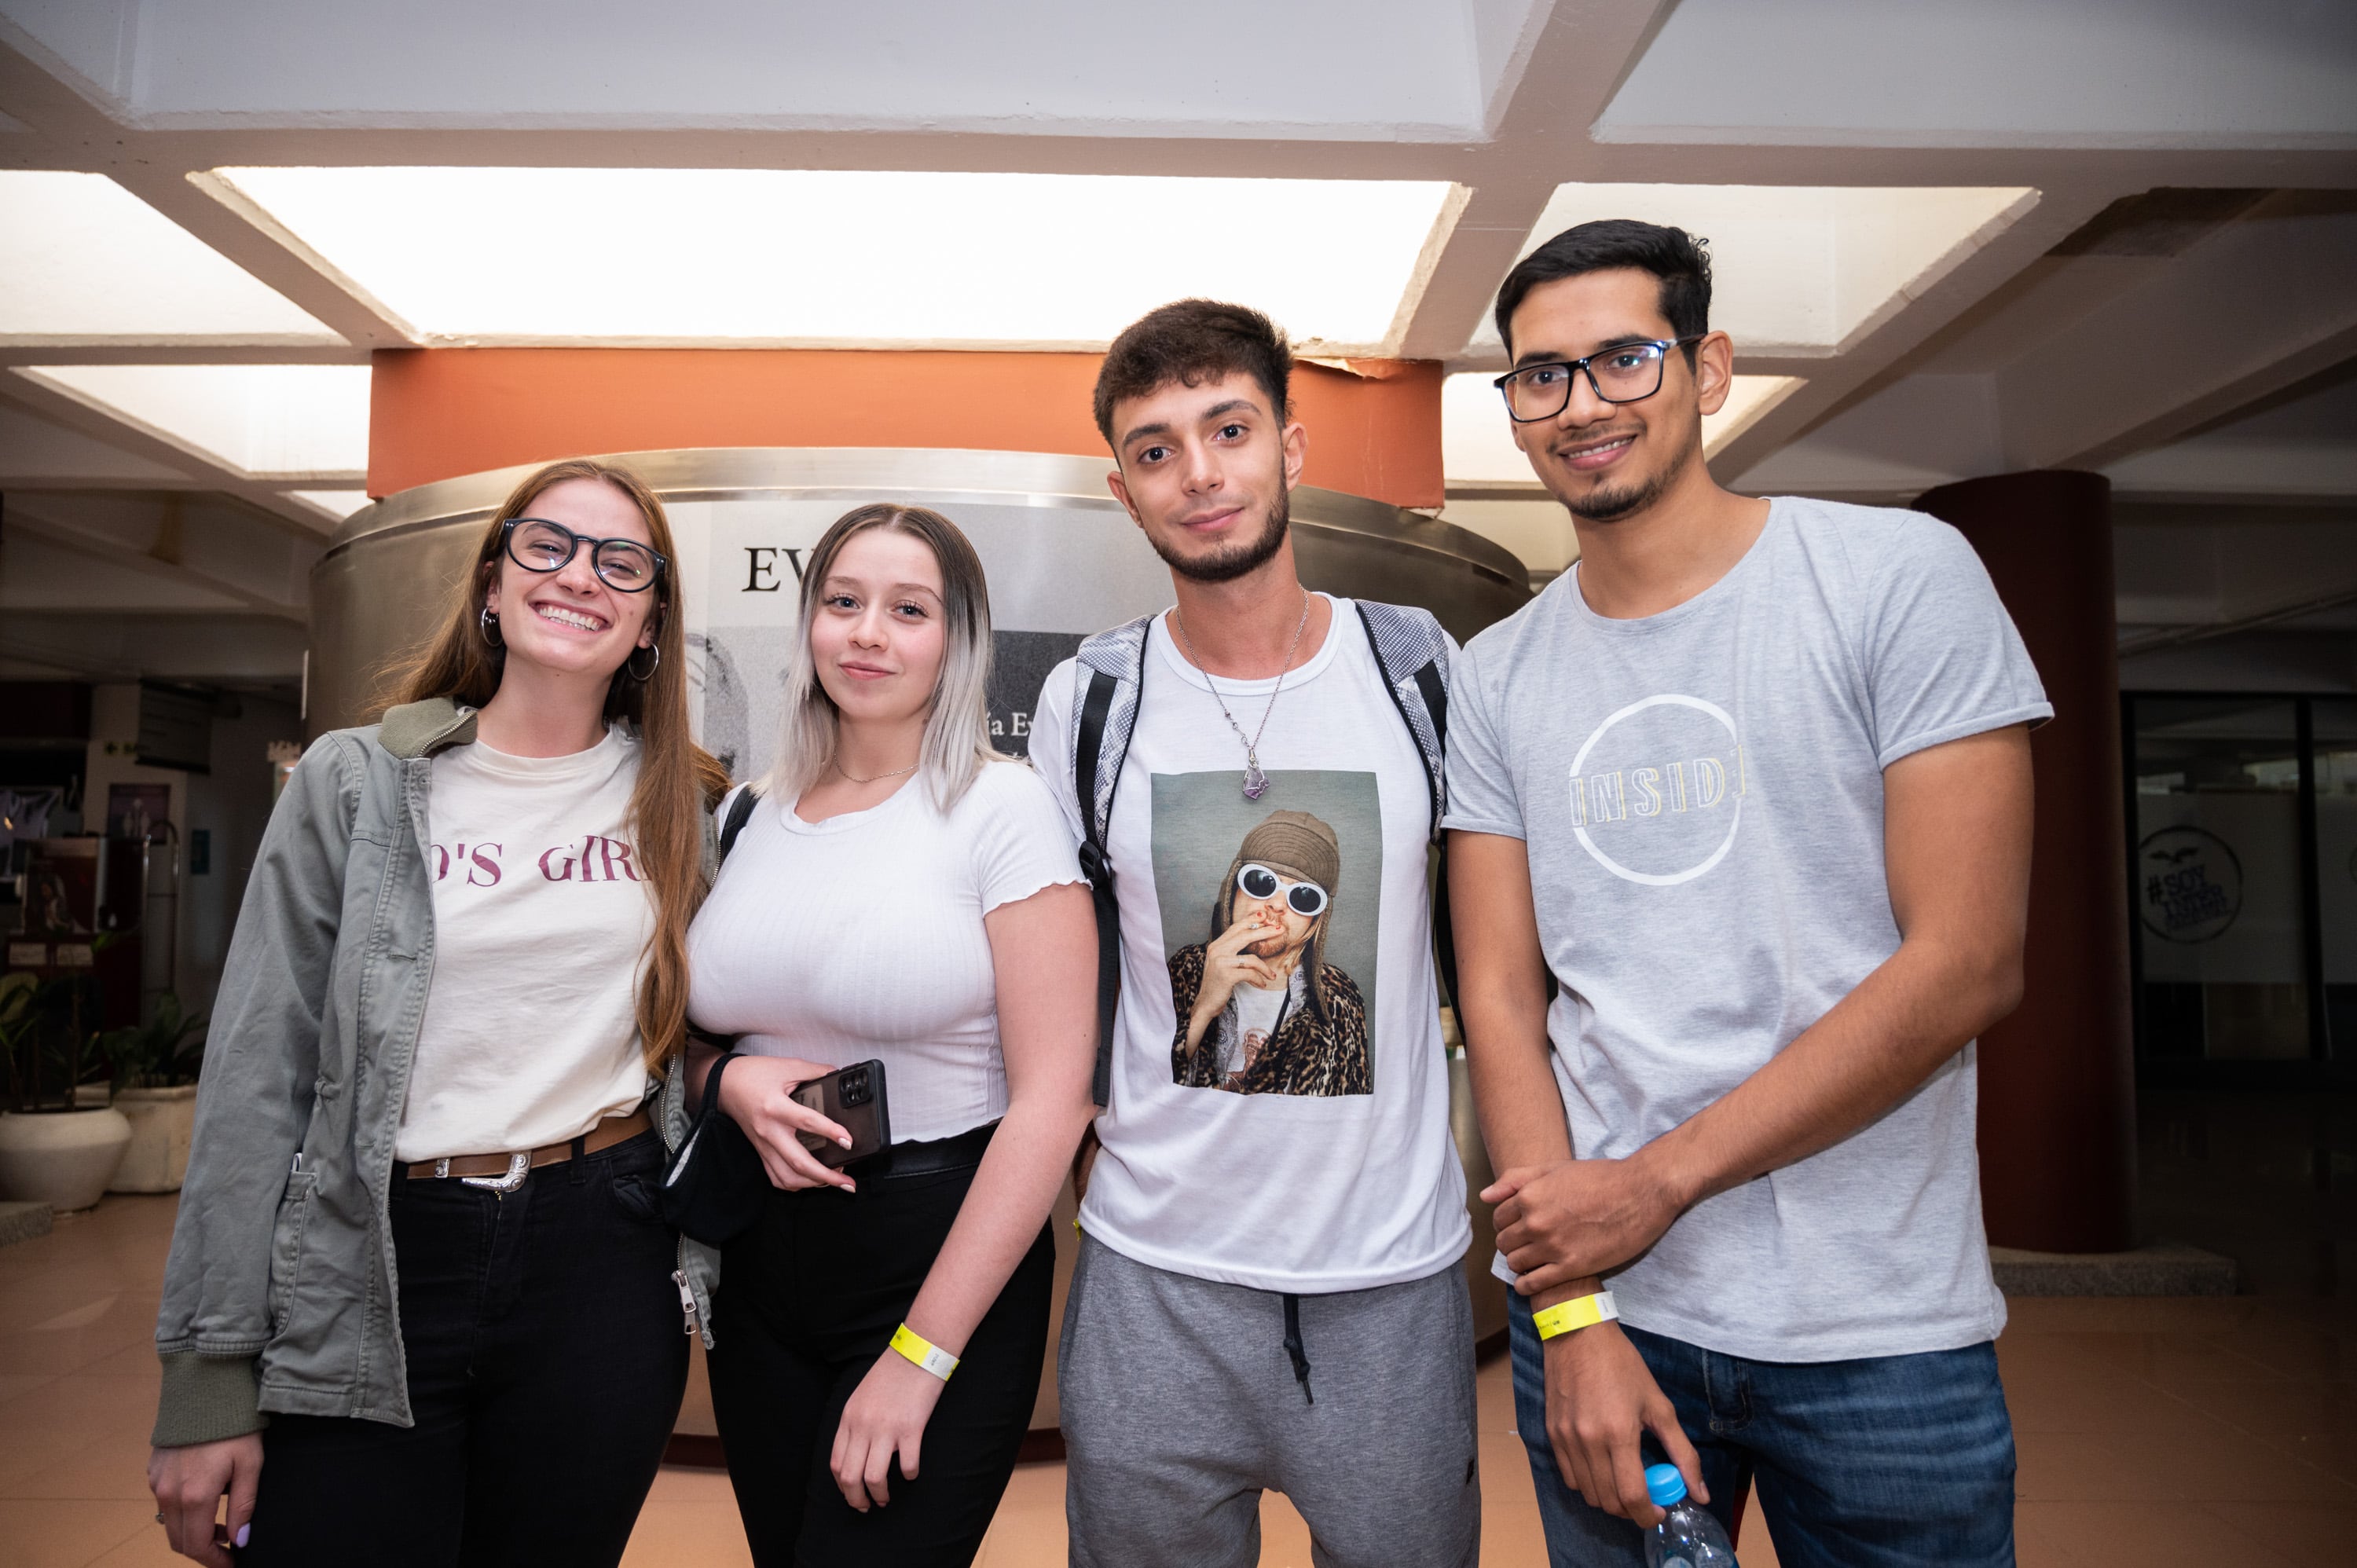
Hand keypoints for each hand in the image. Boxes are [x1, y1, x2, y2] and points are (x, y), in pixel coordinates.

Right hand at [148, 1434, 261, 1565]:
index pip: (197, 1546)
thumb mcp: (250, 1465)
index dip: (215, 1561)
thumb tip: (241, 1540)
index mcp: (194, 1496)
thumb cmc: (234, 1426)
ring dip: (191, 1531)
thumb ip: (244, 1506)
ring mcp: (157, 1482)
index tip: (232, 1562)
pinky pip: (164, 1502)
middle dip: (203, 1549)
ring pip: (170, 1523)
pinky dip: (182, 1511)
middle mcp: (169, 1493)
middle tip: (228, 1545)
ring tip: (219, 1523)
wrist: (206, 1390)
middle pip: (179, 1541)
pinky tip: (204, 1498)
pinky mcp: (153, 1470)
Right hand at [716, 1055, 857, 1191]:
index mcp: (775, 1107)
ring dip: (812, 1184)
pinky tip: (809, 1181)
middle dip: (826, 1176)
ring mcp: (763, 1145)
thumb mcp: (787, 1065)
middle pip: (798, 1163)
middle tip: (847, 1181)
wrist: (725, 1084)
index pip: (807, 1122)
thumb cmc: (753, 1074)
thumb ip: (816, 1071)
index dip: (831, 1132)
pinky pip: (776, 1177)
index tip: (848, 1140)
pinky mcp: (761, 1151)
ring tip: (834, 1181)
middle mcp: (769, 1131)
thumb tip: (838, 1075)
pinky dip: (794, 1184)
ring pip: (787, 1177)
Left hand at [831, 1346, 947, 1510]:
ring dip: (879, 1495)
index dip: (842, 1486)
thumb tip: (854, 1454)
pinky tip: (911, 1473)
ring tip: (885, 1499)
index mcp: (849, 1418)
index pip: (836, 1464)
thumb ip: (855, 1423)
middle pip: (850, 1477)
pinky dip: (909, 1475)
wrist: (918, 1351)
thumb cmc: (892, 1373)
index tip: (851, 1494)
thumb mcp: (861, 1396)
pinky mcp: (911, 1429)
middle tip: (865, 1507)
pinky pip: (907, 1466)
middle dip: (856, 1499)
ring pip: (874, 1478)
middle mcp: (863, 1426)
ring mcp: (887, 1428)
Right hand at [1188, 913, 1281, 1039]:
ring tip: (1271, 975)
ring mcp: (1221, 962)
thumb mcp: (1222, 963)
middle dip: (1265, 932)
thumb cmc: (1217, 984)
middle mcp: (1217, 950)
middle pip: (1245, 936)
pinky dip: (1259, 979)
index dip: (1250, 920)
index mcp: (1216, 945)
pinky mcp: (1227, 975)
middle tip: (1280, 930)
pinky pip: (1250, 973)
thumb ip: (1232, 950)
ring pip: (1251, 958)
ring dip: (1265, 968)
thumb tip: (1252, 937)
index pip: (1235, 928)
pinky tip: (1262, 984)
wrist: (1206, 1004)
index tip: (1264, 916)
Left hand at [1485, 1156, 1681, 1294]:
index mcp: (1529, 1196)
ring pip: (1516, 1263)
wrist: (1641, 1193)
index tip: (1518, 1226)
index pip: (1498, 1218)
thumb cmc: (1600, 1177)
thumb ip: (1516, 1180)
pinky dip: (1526, 1285)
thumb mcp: (1554, 1168)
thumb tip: (1485, 1196)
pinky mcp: (1572, 1268)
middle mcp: (1536, 1222)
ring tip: (1532, 1260)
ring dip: (1519, 1263)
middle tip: (1526, 1244)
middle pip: (1504, 1242)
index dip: (1506, 1222)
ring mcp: (1553, 1247)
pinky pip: (1534, 1284)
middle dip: (1512, 1242)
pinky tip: (1530, 1282)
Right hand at [1541, 1320, 1704, 1526]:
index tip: (1660, 1512)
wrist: (1577, 1334)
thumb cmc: (1622, 1365)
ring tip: (1624, 1483)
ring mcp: (1566, 1439)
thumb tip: (1700, 1494)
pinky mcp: (1551, 1434)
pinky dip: (1588, 1484)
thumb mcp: (1659, 1405)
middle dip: (1631, 1511)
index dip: (1648, 1516)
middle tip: (1646, 1498)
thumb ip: (1682, 1452)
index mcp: (1619, 1434)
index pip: (1632, 1497)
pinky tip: (1601, 1469)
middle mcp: (1588, 1442)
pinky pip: (1569, 1477)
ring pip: (1587, 1494)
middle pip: (1609, 1502)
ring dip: (1609, 1499)